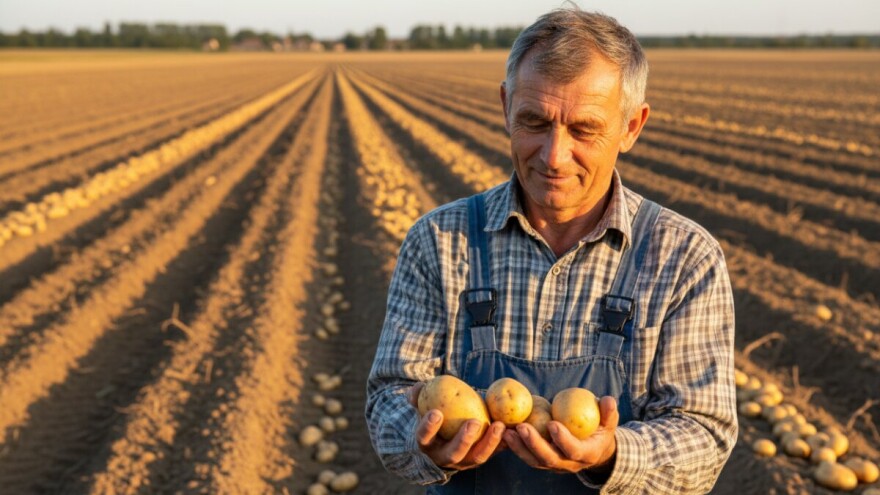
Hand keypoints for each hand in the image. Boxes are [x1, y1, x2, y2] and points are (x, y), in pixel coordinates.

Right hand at [408, 382, 506, 469]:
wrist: (445, 436)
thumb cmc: (434, 415)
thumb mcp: (423, 406)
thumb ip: (419, 395)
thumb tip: (418, 387)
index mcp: (427, 443)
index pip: (424, 438)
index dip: (428, 427)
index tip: (436, 412)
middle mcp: (444, 457)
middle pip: (454, 453)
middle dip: (464, 440)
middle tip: (474, 422)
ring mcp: (464, 461)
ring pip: (477, 457)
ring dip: (489, 442)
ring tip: (499, 425)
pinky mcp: (480, 457)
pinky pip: (493, 452)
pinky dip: (502, 443)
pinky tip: (511, 430)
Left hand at [503, 396, 618, 473]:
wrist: (594, 449)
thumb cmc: (601, 429)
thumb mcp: (609, 421)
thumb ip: (609, 412)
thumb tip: (608, 400)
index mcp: (586, 454)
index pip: (573, 450)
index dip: (563, 439)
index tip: (552, 423)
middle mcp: (569, 464)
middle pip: (549, 459)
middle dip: (534, 444)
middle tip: (521, 426)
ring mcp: (555, 465)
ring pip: (534, 461)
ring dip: (519, 447)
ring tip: (506, 431)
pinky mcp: (543, 462)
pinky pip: (527, 456)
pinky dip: (516, 447)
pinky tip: (504, 433)